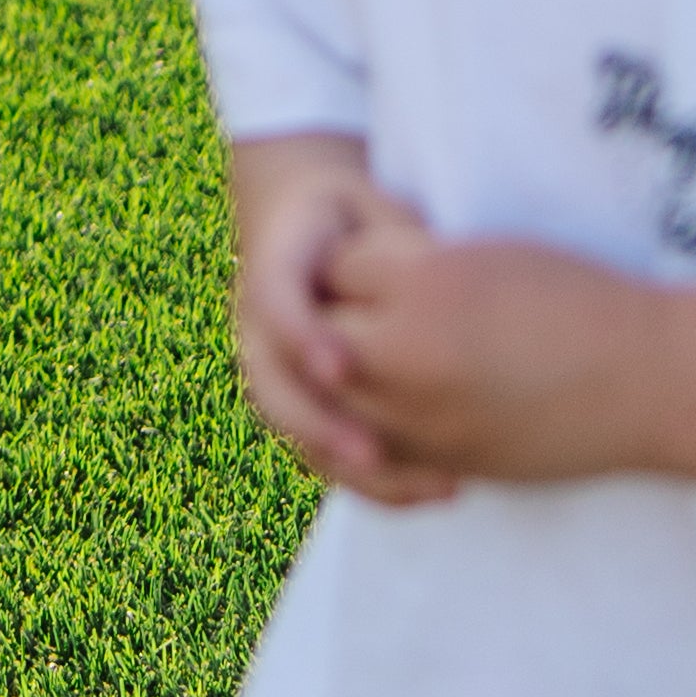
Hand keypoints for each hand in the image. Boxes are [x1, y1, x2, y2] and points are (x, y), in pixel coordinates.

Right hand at [228, 135, 457, 503]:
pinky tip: (433, 489)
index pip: (273, 299)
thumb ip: (394, 240)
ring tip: (433, 486)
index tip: (338, 369)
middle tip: (372, 454)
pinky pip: (322, 451)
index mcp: (273, 262)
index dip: (301, 337)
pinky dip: (372, 480)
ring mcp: (273, 368)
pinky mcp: (300, 402)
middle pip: (272, 386)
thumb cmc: (351, 216)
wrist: (302, 224)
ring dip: (354, 467)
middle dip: (319, 425)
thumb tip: (435, 273)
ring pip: (296, 431)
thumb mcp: (369, 206)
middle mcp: (260, 324)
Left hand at [322, 196, 660, 488]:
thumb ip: (409, 268)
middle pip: (323, 334)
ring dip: (346, 378)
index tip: (371, 261)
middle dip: (336, 317)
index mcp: (426, 283)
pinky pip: (379, 448)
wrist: (649, 380)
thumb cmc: (576, 299)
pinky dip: (373, 428)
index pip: (335, 266)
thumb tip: (342, 273)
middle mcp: (413, 352)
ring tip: (369, 355)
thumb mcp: (483, 255)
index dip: (351, 262)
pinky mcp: (449, 460)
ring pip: (338, 399)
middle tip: (358, 307)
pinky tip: (394, 407)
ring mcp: (426, 416)